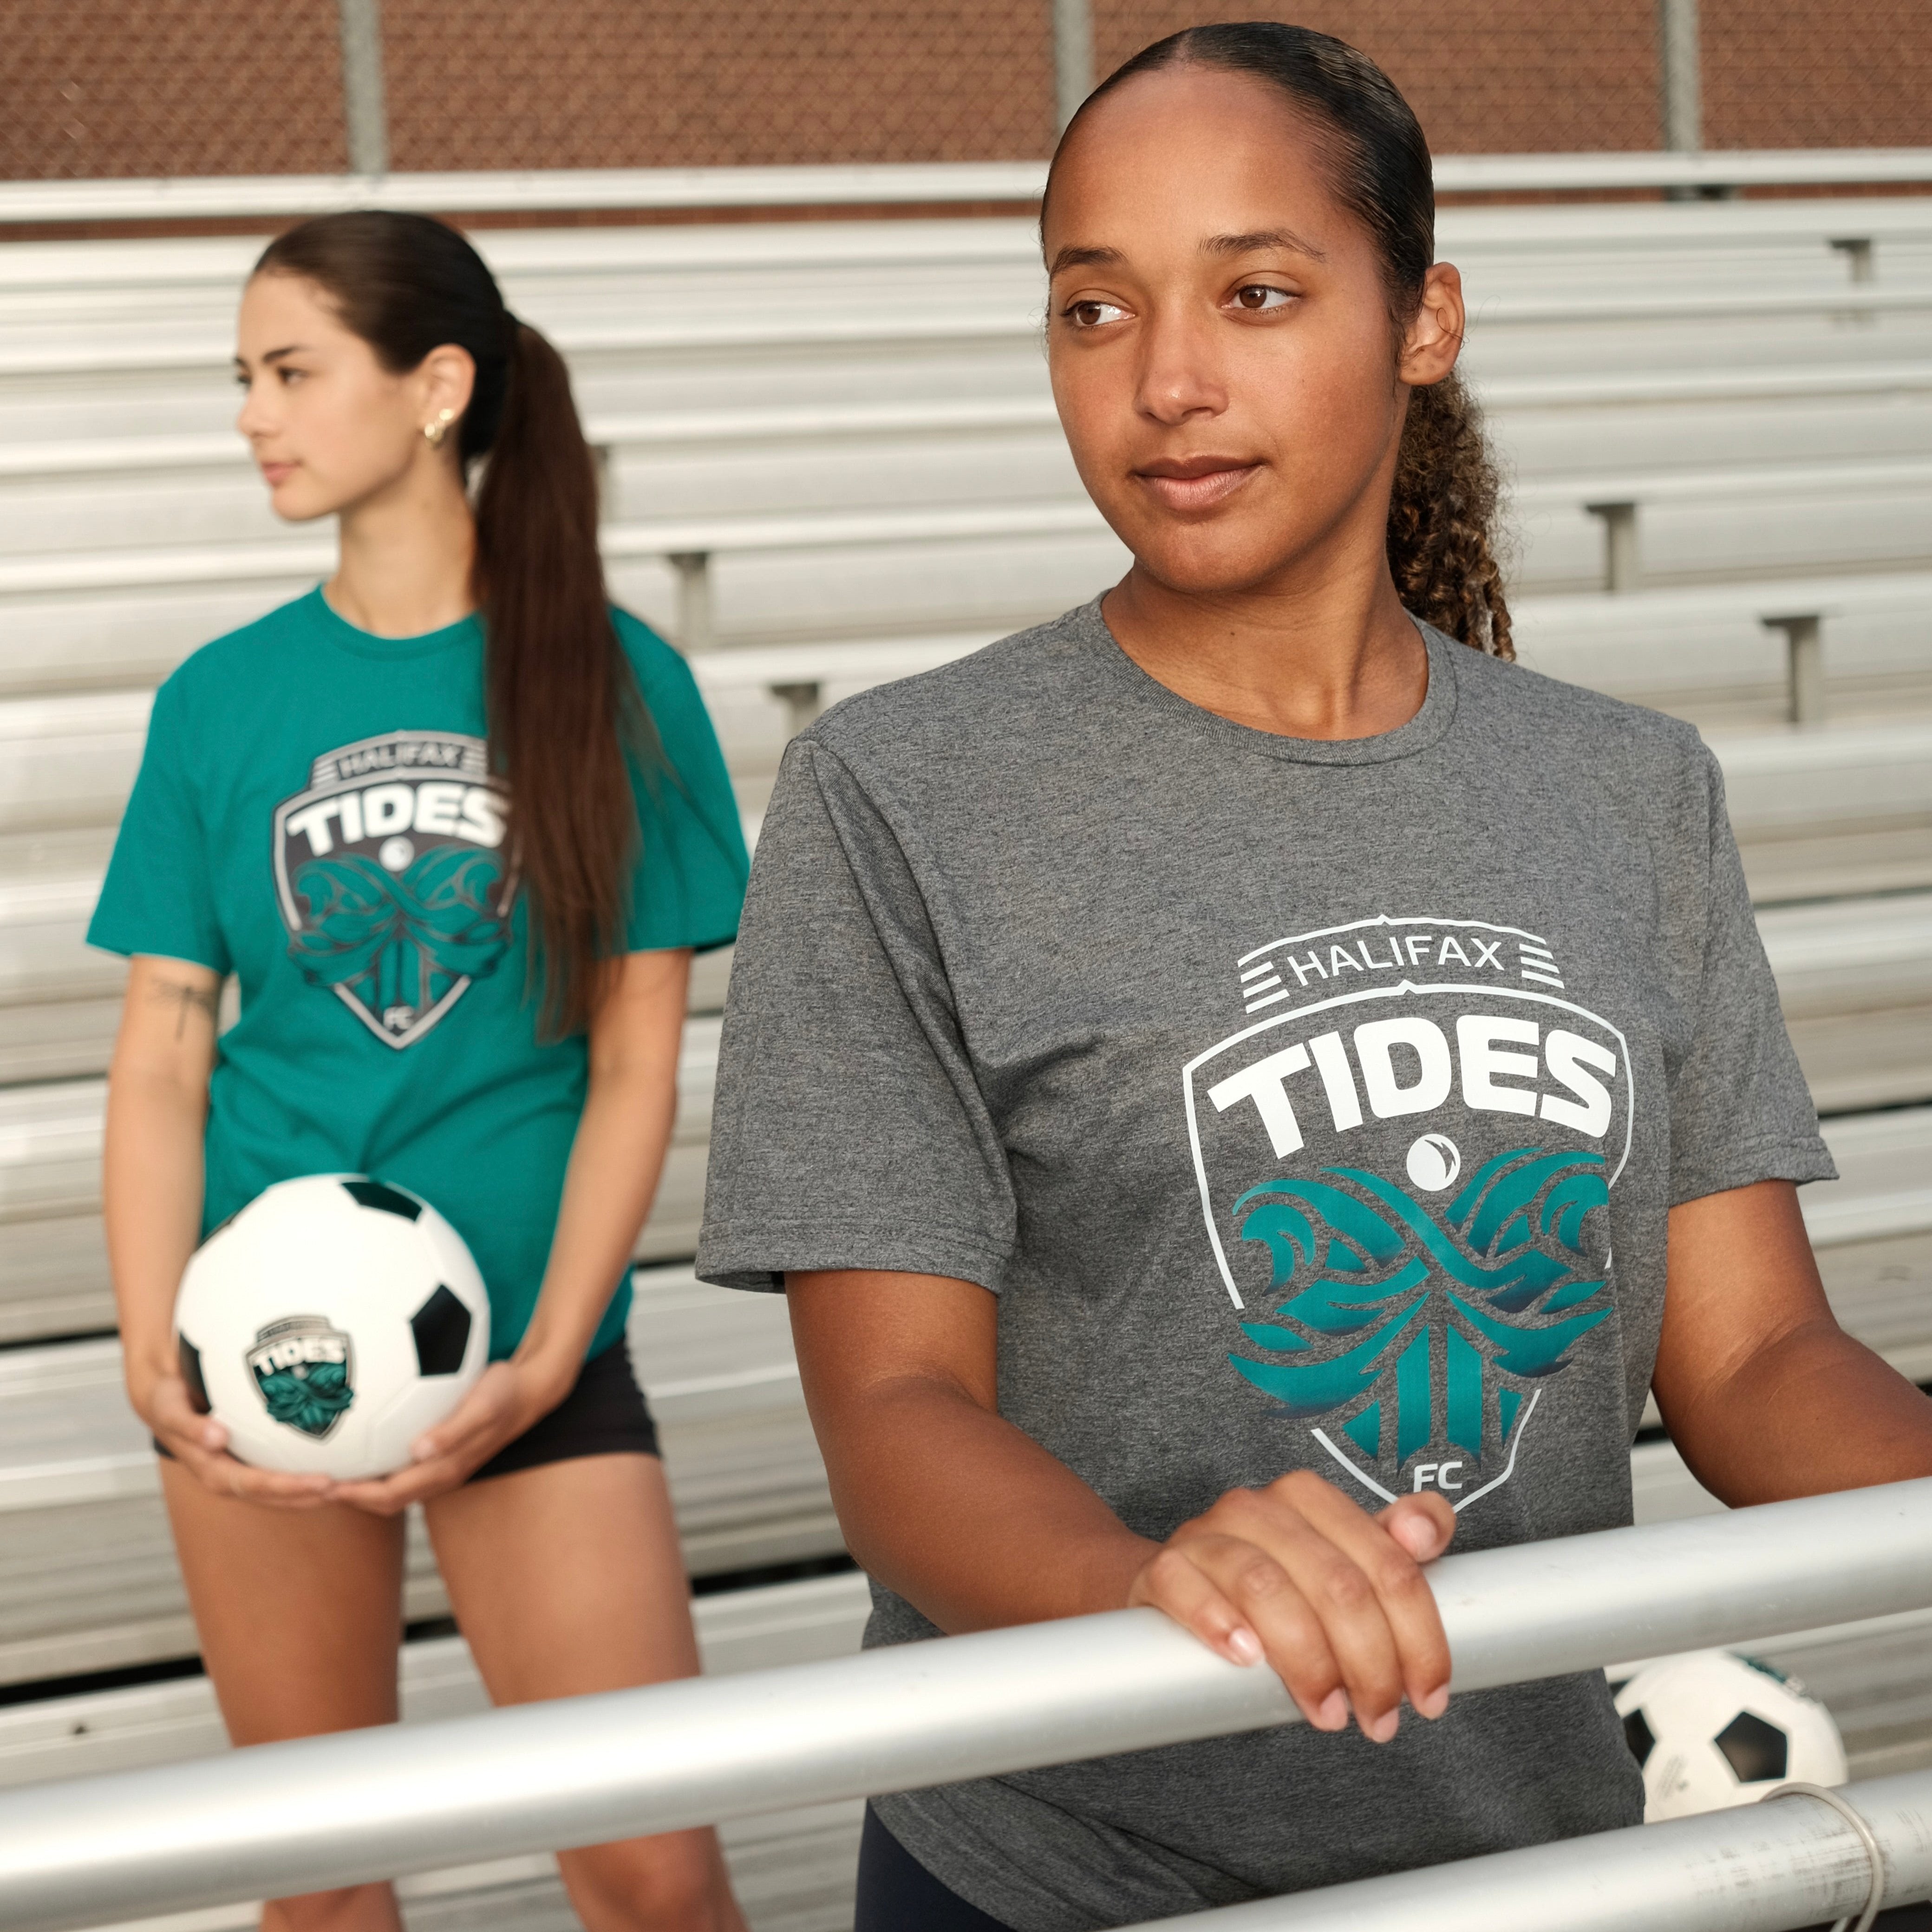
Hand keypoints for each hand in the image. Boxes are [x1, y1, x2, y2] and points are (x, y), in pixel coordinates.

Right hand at [137, 1370, 336, 1508]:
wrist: (164, 1398)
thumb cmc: (168, 1402)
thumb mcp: (170, 1409)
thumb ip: (189, 1425)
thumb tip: (217, 1438)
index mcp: (213, 1472)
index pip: (255, 1486)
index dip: (287, 1488)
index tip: (321, 1483)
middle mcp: (229, 1476)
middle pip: (273, 1494)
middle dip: (307, 1495)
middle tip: (345, 1487)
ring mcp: (240, 1469)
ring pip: (279, 1488)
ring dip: (310, 1489)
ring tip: (348, 1482)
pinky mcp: (248, 1457)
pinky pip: (278, 1466)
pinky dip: (303, 1467)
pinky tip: (335, 1457)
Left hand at [328, 1358, 567, 1514]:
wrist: (530, 1388)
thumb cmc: (506, 1393)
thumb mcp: (484, 1405)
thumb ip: (454, 1429)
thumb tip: (420, 1449)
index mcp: (447, 1470)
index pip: (393, 1495)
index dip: (358, 1496)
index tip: (325, 1486)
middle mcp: (441, 1474)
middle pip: (387, 1499)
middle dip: (350, 1497)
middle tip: (314, 1483)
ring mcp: (441, 1465)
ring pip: (393, 1486)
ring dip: (362, 1483)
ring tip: (329, 1467)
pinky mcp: (441, 1450)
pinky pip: (401, 1464)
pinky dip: (377, 1461)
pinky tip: (361, 1436)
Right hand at [1128, 1469, 1455, 1741]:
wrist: (1170, 1584)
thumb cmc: (1269, 1582)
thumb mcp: (1336, 1563)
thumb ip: (1392, 1547)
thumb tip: (1424, 1529)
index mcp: (1311, 1499)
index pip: (1388, 1564)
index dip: (1419, 1636)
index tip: (1430, 1693)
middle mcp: (1259, 1508)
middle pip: (1338, 1584)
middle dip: (1371, 1664)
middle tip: (1380, 1718)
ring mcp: (1206, 1535)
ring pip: (1269, 1588)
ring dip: (1309, 1662)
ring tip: (1328, 1712)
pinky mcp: (1163, 1569)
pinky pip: (1188, 1588)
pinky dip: (1220, 1622)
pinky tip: (1246, 1658)